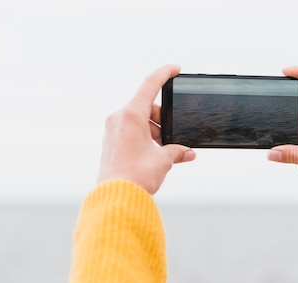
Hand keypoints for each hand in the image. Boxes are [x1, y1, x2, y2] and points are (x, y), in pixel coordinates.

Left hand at [97, 64, 195, 194]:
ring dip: (155, 131)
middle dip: (163, 119)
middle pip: (147, 107)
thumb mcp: (163, 160)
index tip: (176, 69)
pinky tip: (154, 155)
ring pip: (139, 121)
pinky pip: (131, 132)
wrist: (115, 198)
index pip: (150, 84)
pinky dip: (145, 138)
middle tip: (175, 136)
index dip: (165, 73)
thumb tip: (187, 152)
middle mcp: (118, 118)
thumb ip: (177, 151)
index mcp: (131, 114)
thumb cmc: (136, 176)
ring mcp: (112, 130)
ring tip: (165, 152)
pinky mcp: (110, 142)